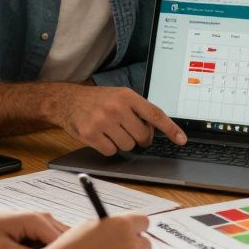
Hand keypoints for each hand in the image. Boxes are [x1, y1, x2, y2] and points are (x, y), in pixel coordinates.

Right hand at [48, 85, 186, 154]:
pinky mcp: (91, 134)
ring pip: (128, 146)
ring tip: (111, 131)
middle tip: (129, 132)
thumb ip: (138, 110)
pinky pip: (111, 152)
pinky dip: (108, 148)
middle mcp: (116, 107)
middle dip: (139, 138)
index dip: (170, 128)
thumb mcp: (119, 96)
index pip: (155, 114)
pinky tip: (101, 137)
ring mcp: (102, 121)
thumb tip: (155, 130)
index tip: (182, 140)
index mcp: (127, 96)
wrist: (67, 101)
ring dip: (122, 143)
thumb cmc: (97, 100)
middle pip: (142, 136)